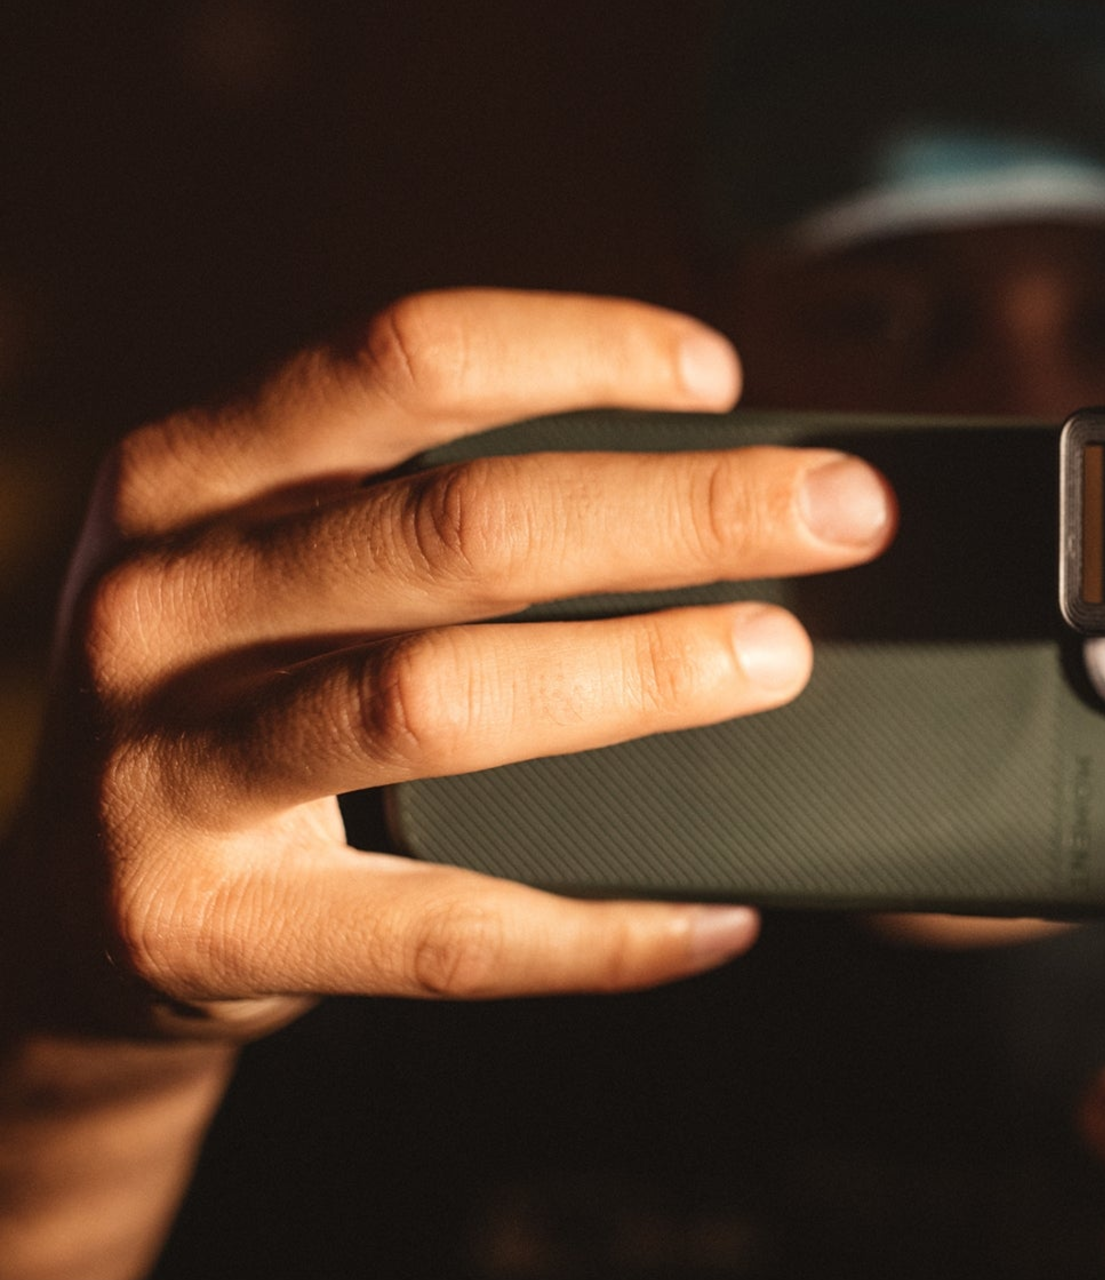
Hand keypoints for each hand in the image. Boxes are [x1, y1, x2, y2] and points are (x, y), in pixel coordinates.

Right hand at [0, 289, 895, 1041]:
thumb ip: (430, 509)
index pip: (403, 362)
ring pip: (432, 703)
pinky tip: (712, 914)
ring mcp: (162, 767)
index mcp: (192, 473)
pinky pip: (437, 928)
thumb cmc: (248, 690)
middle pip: (455, 529)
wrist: (82, 908)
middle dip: (679, 511)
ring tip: (781, 662)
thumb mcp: (287, 560)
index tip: (721, 375)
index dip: (578, 351)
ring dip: (635, 678)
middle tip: (846, 513)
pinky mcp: (198, 922)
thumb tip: (721, 481)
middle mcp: (163, 602)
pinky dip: (594, 926)